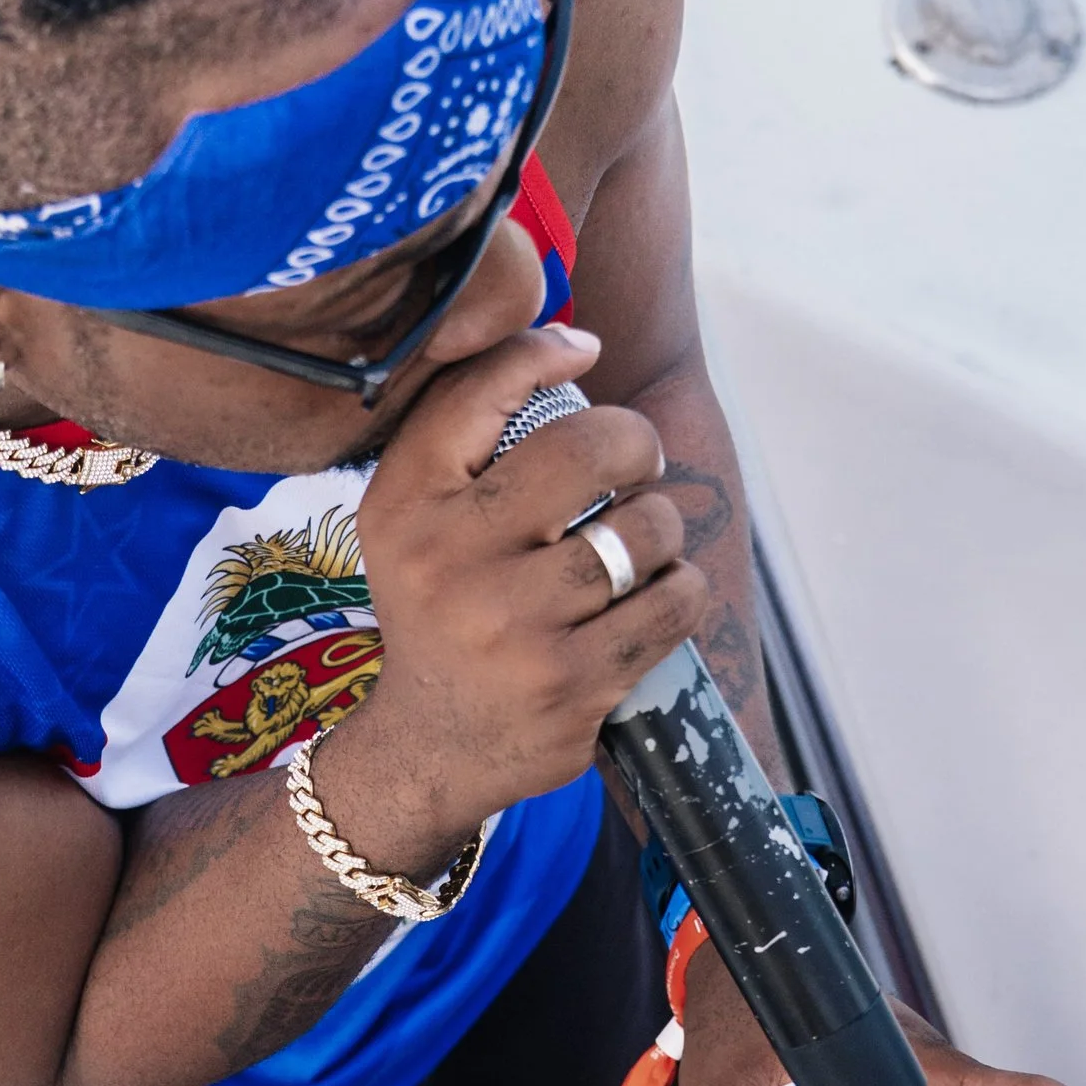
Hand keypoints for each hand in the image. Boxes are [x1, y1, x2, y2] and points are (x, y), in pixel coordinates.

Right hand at [332, 327, 704, 864]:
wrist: (431, 745)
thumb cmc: (439, 601)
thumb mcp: (414, 510)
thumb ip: (469, 418)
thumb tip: (577, 340)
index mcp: (405, 506)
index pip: (484, 389)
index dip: (548, 350)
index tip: (584, 352)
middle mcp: (449, 562)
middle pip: (591, 448)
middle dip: (635, 446)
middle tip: (632, 469)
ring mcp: (515, 628)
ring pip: (647, 529)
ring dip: (660, 530)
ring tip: (635, 550)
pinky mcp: (575, 685)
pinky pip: (674, 601)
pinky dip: (679, 590)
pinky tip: (649, 599)